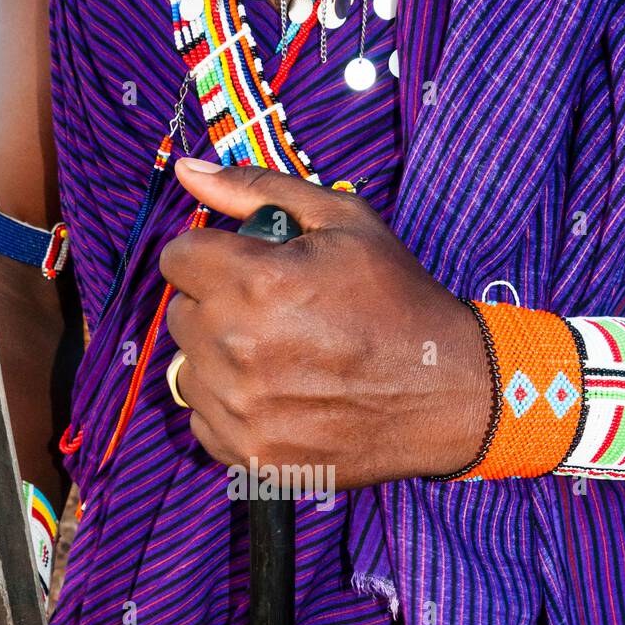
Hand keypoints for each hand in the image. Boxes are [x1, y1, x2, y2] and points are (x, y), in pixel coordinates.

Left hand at [160, 160, 492, 486]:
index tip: (244, 268)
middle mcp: (237, 347)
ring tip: (280, 358)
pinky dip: (230, 410)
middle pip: (181, 314)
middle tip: (274, 315)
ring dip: (220, 360)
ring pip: (189, 369)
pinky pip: (203, 421)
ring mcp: (241, 408)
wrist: (446, 391)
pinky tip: (278, 397)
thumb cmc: (397, 300)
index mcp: (255, 281)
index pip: (177, 258)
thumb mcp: (342, 222)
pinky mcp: (250, 454)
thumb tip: (186, 170)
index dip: (211, 257)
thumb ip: (257, 190)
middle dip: (217, 305)